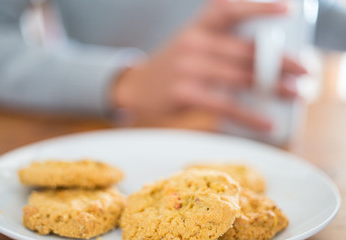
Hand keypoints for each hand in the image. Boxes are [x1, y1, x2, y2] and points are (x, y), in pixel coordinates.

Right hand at [113, 0, 305, 130]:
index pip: (229, 8)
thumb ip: (221, 46)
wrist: (137, 85)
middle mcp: (194, 42)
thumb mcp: (192, 44)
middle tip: (304, 70)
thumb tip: (263, 65)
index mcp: (198, 27)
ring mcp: (188, 67)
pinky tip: (266, 123)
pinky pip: (225, 104)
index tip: (287, 10)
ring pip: (240, 76)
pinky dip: (249, 115)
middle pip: (245, 50)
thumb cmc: (172, 66)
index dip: (259, 7)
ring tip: (294, 94)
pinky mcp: (185, 93)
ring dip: (272, 87)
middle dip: (279, 61)